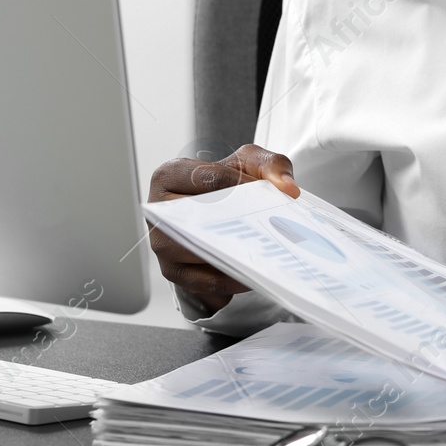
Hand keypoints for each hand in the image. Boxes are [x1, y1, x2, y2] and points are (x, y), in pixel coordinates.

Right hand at [148, 144, 299, 312]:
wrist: (216, 212)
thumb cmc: (226, 183)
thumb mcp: (249, 163)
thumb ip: (271, 164)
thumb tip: (287, 188)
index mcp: (170, 175)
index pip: (207, 178)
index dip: (242, 185)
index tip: (271, 193)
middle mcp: (158, 210)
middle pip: (199, 217)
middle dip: (237, 221)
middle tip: (271, 225)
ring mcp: (163, 244)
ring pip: (198, 252)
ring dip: (234, 254)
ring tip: (265, 251)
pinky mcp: (174, 272)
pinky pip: (204, 282)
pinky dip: (232, 280)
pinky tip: (255, 273)